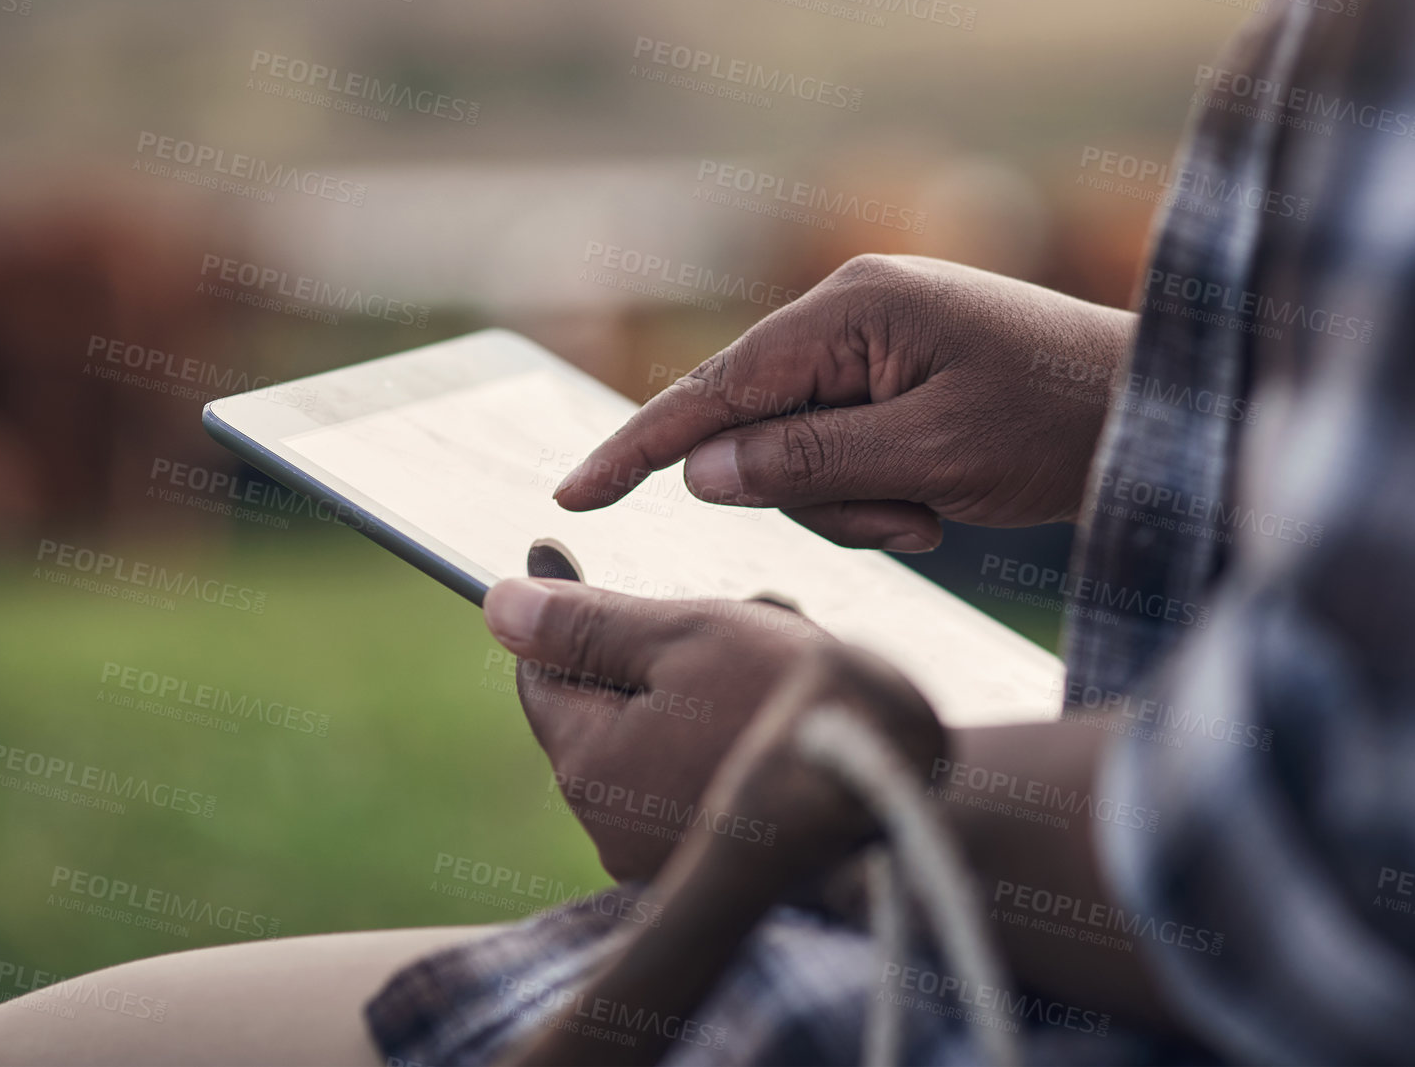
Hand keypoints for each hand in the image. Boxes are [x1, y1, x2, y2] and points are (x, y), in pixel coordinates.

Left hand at [484, 575, 839, 881]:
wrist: (915, 797)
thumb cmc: (799, 703)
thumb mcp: (686, 636)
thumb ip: (586, 624)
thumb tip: (499, 606)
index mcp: (591, 769)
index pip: (540, 678)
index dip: (554, 609)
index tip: (555, 547)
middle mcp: (613, 832)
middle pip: (608, 706)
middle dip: (660, 648)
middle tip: (739, 614)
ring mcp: (665, 859)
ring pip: (660, 737)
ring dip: (707, 684)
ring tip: (786, 653)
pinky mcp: (718, 868)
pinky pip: (700, 778)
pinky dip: (733, 732)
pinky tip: (789, 704)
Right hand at [554, 254, 1135, 546]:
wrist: (1158, 407)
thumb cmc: (1061, 423)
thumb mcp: (933, 455)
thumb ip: (809, 462)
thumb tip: (703, 471)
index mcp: (851, 311)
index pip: (716, 389)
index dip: (639, 447)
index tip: (572, 496)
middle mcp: (850, 315)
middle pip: (759, 431)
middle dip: (817, 494)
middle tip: (911, 517)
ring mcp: (874, 347)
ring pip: (799, 456)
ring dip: (856, 504)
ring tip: (937, 509)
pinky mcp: (896, 380)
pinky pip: (843, 454)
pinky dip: (880, 495)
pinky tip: (946, 499)